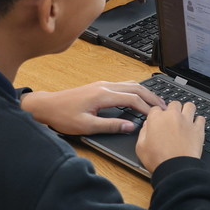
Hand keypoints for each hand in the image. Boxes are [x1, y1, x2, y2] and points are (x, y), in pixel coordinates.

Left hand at [20, 81, 166, 134]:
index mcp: (103, 94)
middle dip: (151, 97)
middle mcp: (105, 86)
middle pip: (136, 87)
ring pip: (131, 84)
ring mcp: (102, 84)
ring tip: (155, 102)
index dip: (147, 108)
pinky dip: (135, 90)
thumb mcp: (86, 126)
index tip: (156, 117)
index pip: (133, 99)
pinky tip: (139, 97)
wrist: (46, 106)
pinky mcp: (99, 86)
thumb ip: (110, 125)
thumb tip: (130, 126)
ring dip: (145, 92)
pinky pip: (123, 85)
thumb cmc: (63, 116)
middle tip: (163, 107)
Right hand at [136, 101, 205, 173]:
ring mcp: (187, 121)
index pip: (156, 108)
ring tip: (185, 118)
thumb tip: (147, 126)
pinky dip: (198, 121)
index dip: (156, 115)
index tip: (158, 120)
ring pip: (189, 106)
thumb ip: (143, 132)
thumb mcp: (140, 147)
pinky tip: (195, 126)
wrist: (176, 168)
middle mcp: (172, 116)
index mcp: (157, 119)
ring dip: (187, 110)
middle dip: (172, 110)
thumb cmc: (158, 159)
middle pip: (174, 104)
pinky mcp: (198, 129)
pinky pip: (201, 118)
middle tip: (172, 119)